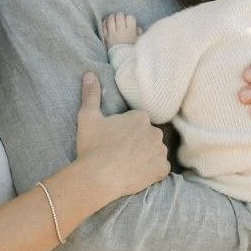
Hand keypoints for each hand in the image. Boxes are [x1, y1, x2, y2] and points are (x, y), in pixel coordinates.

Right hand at [75, 72, 168, 203]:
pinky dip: (152, 171)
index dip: (125, 131)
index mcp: (140, 117)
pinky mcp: (162, 170)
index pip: (137, 122)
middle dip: (138, 143)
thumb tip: (89, 73)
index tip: (114, 140)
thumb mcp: (87, 117)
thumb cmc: (92, 146)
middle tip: (120, 153)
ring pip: (155, 152)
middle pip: (148, 136)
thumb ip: (91, 94)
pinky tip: (137, 174)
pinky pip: (160, 169)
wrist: (97, 177)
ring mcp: (160, 151)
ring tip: (128, 165)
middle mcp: (155, 131)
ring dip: (146, 157)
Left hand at [101, 13, 139, 48]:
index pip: (130, 18)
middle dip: (120, 16)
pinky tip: (106, 22)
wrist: (122, 61)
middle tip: (120, 18)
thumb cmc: (132, 50)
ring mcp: (112, 35)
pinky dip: (104, 22)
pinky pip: (103, 26)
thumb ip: (139, 33)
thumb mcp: (139, 42)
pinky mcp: (105, 38)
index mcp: (131, 32)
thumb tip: (137, 27)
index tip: (129, 21)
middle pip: (119, 16)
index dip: (129, 18)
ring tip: (113, 18)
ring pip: (110, 19)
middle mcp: (121, 32)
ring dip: (112, 17)